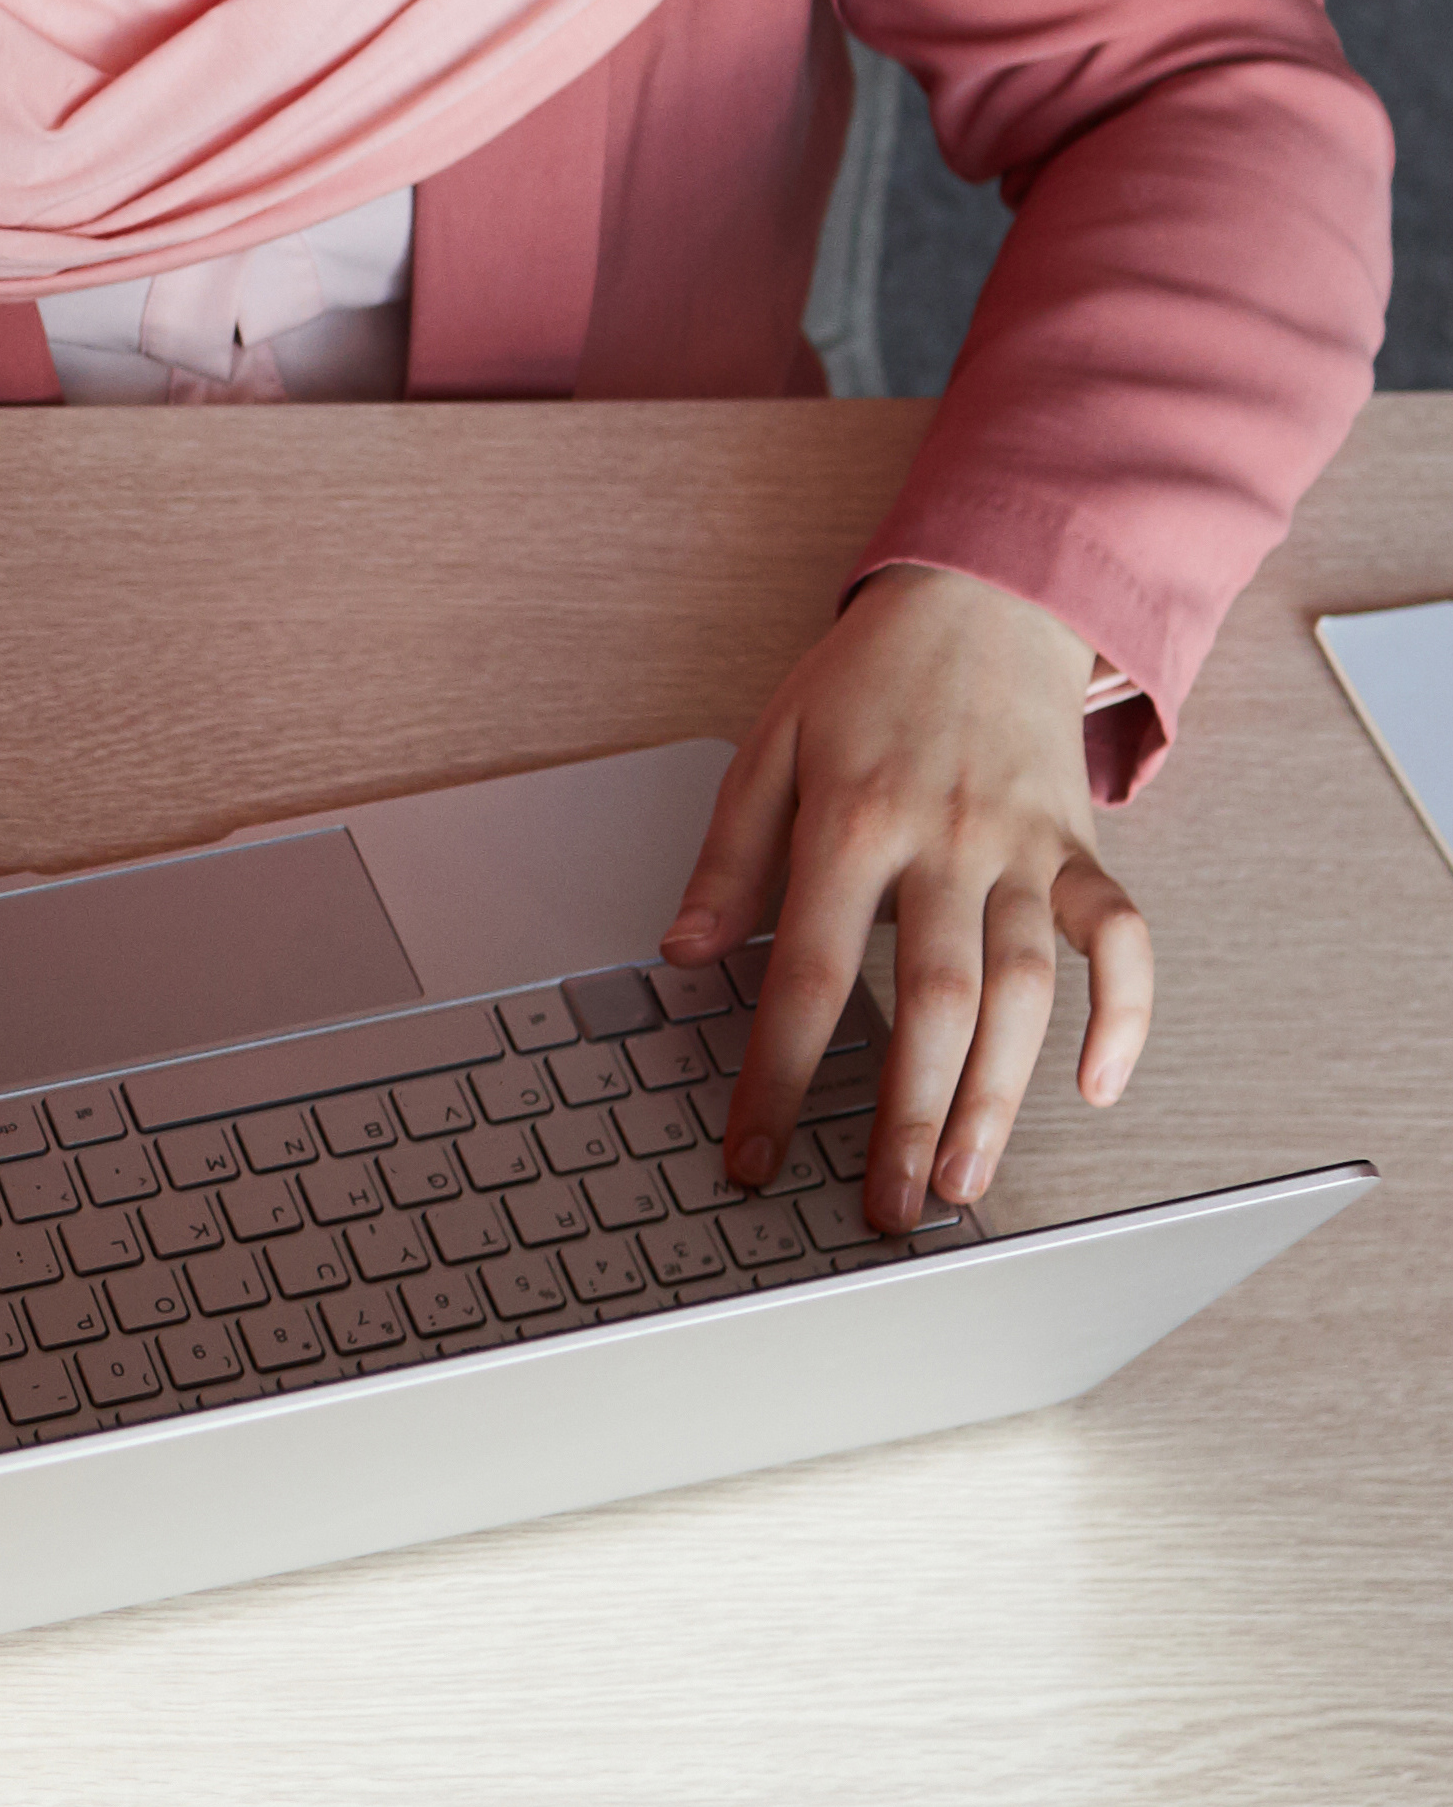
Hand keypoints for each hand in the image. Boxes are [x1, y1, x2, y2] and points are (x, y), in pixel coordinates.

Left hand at [661, 562, 1151, 1233]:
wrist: (977, 598)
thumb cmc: (862, 683)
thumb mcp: (769, 746)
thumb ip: (728, 857)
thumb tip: (682, 956)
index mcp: (850, 821)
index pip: (808, 974)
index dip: (780, 1077)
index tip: (756, 1157)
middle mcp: (944, 841)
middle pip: (932, 1003)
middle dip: (909, 1119)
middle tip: (889, 1212)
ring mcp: (1025, 848)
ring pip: (1026, 993)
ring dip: (1000, 1097)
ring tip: (967, 1183)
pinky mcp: (1085, 849)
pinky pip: (1124, 942)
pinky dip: (1126, 1017)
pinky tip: (1098, 1087)